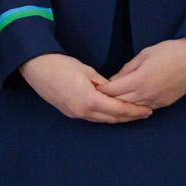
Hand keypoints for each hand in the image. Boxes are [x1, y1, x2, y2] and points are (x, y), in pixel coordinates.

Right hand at [19, 54, 153, 123]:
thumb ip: (102, 83)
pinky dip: (106, 116)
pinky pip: (93, 117)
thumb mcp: (86, 71)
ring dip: (118, 118)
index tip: (147, 110)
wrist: (37, 69)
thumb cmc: (62, 66)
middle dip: (130, 117)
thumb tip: (113, 90)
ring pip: (103, 120)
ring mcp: (76, 114)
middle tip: (145, 113)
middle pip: (112, 118)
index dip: (134, 111)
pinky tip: (113, 112)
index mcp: (89, 100)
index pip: (117, 109)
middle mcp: (83, 111)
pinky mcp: (71, 113)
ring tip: (132, 114)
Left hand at [101, 38, 185, 110]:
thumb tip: (115, 79)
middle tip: (99, 98)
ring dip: (121, 105)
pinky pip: (145, 108)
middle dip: (108, 100)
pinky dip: (135, 107)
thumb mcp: (144, 54)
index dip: (102, 90)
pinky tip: (131, 104)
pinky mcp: (164, 104)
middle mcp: (145, 95)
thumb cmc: (170, 51)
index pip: (113, 91)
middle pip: (120, 102)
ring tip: (112, 102)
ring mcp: (155, 101)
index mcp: (138, 80)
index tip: (95, 89)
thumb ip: (128, 68)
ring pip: (132, 108)